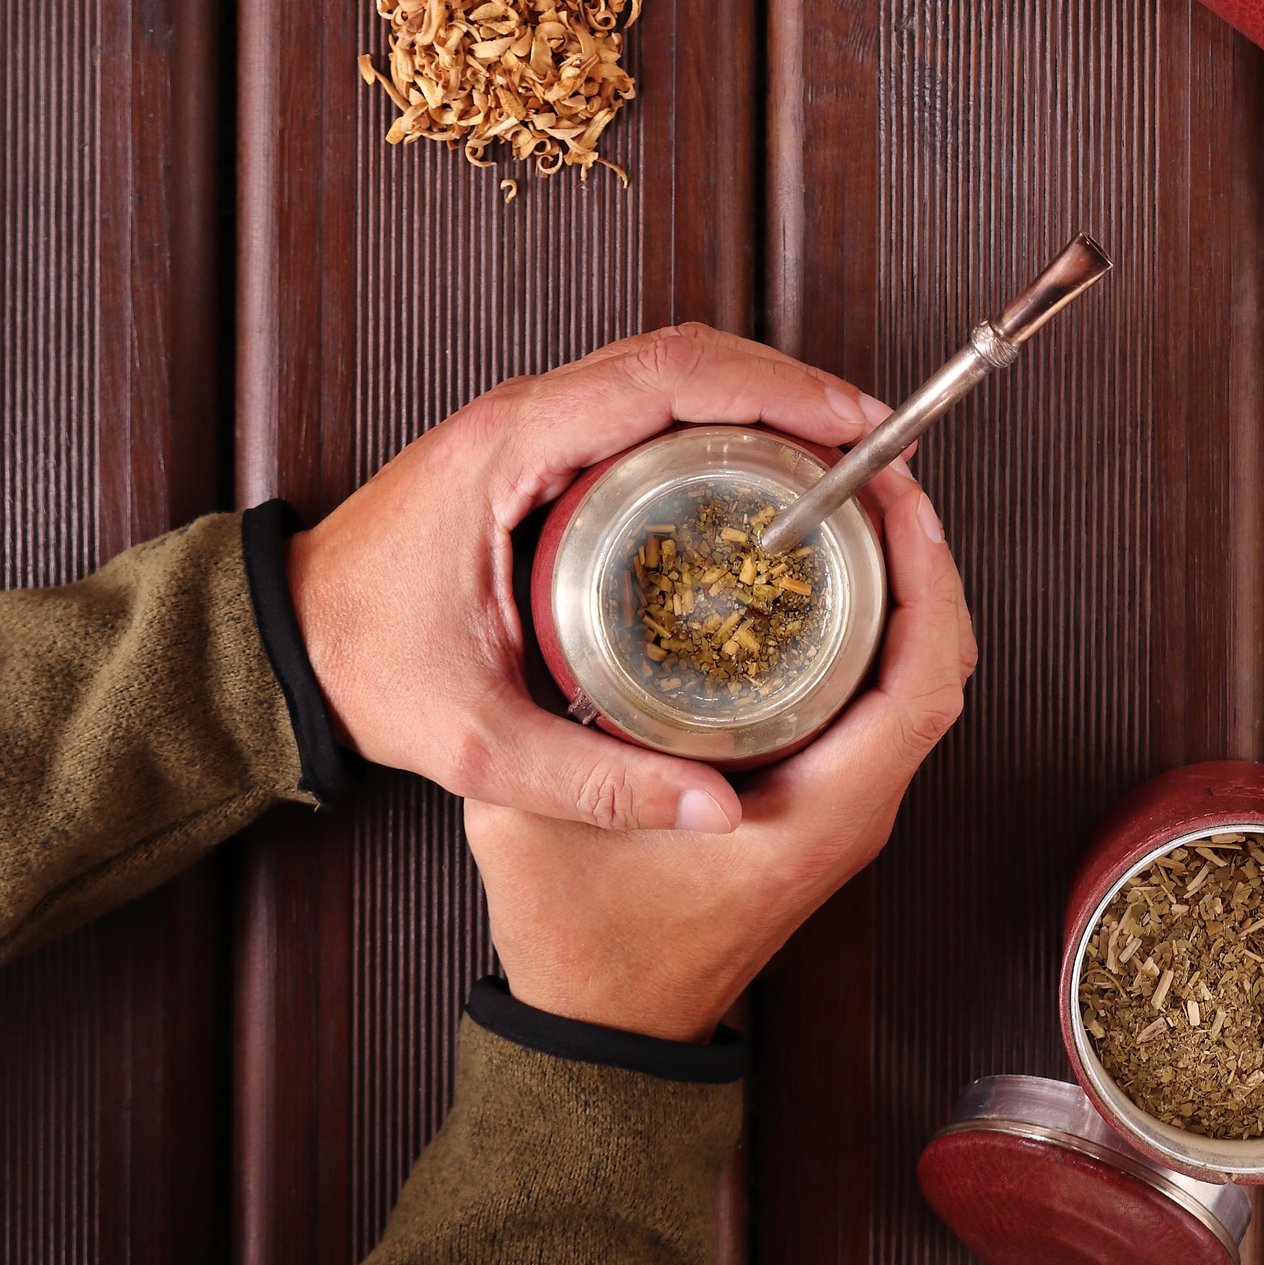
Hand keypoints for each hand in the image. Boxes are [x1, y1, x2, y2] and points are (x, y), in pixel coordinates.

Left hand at [286, 323, 901, 832]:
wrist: (285, 644)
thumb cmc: (364, 670)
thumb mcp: (479, 742)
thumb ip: (598, 783)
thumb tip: (714, 808)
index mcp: (513, 450)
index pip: (668, 380)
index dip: (775, 391)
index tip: (854, 424)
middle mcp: (526, 415)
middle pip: (686, 355)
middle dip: (791, 387)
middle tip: (875, 444)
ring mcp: (533, 423)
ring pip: (670, 369)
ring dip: (760, 395)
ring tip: (841, 454)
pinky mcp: (540, 447)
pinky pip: (646, 404)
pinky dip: (719, 417)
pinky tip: (766, 471)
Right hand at [462, 466, 976, 1040]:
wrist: (608, 1035)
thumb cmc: (591, 948)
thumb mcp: (544, 823)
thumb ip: (547, 730)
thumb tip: (546, 617)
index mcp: (821, 815)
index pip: (925, 682)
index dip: (928, 578)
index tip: (900, 498)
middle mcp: (855, 810)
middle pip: (938, 668)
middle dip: (920, 563)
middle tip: (870, 478)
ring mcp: (846, 809)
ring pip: (915, 682)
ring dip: (900, 594)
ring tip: (850, 511)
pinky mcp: (823, 805)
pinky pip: (877, 703)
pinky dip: (869, 634)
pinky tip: (814, 584)